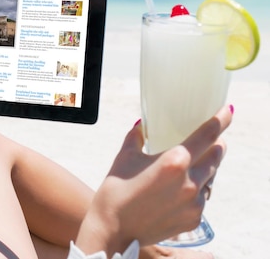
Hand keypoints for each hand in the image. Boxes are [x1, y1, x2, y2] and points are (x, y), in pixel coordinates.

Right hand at [75, 105, 231, 255]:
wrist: (113, 230)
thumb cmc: (116, 190)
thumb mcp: (124, 157)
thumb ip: (136, 137)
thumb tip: (142, 126)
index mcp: (174, 161)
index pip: (208, 134)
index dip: (221, 119)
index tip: (228, 110)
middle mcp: (190, 181)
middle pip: (216, 155)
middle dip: (216, 144)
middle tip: (213, 137)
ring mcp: (194, 202)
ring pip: (210, 177)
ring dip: (207, 166)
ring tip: (193, 163)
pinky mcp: (194, 218)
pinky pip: (202, 197)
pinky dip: (196, 188)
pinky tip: (181, 187)